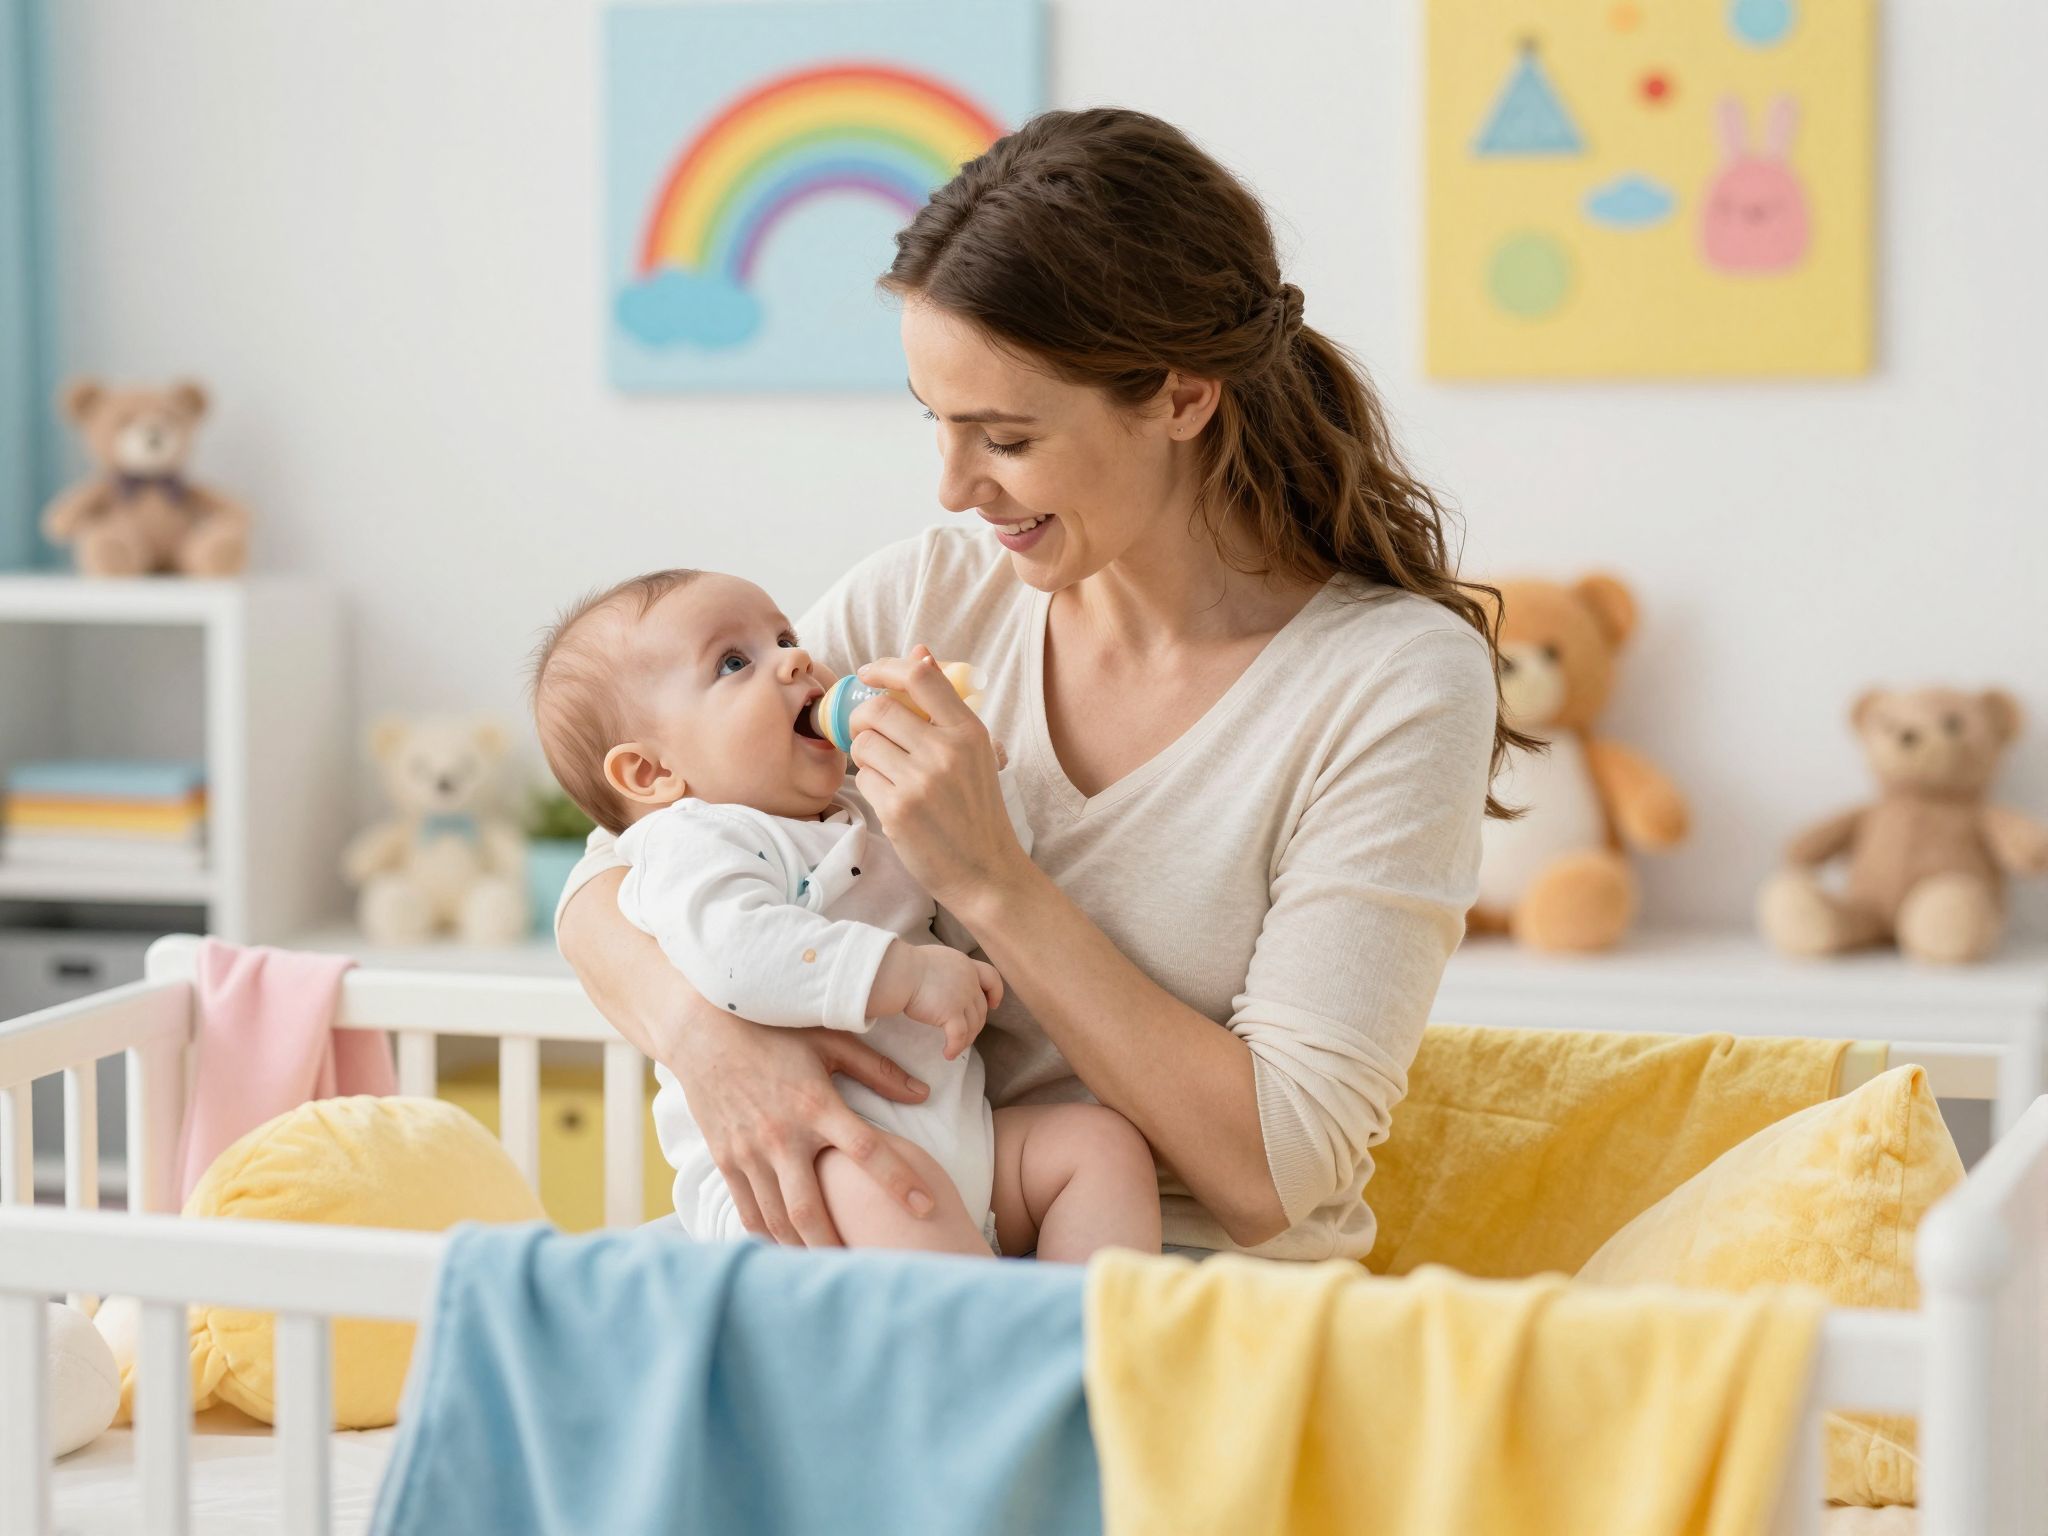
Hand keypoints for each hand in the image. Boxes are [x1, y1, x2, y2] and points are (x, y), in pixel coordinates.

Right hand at [557, 872, 941, 1247]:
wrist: (702, 1032)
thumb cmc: (775, 1032)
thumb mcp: (829, 1041)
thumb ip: (877, 1070)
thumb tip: (923, 1093)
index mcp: (815, 1104)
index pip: (866, 1151)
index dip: (898, 1181)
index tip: (926, 1208)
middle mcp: (781, 1136)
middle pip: (811, 1209)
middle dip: (838, 1246)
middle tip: (868, 1269)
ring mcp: (749, 1153)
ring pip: (778, 1219)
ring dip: (804, 1250)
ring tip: (831, 1270)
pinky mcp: (726, 1160)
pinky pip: (748, 1212)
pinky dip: (770, 1238)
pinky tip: (790, 1253)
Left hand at [850, 645, 1028, 916]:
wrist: (986, 871)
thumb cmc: (976, 810)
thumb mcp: (973, 753)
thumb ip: (944, 706)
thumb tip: (919, 651)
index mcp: (969, 731)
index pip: (920, 676)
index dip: (885, 667)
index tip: (868, 673)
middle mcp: (946, 750)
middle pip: (878, 709)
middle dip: (862, 719)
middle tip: (868, 733)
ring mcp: (921, 780)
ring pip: (863, 742)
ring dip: (864, 753)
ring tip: (884, 770)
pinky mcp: (898, 809)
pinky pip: (863, 777)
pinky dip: (869, 784)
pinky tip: (890, 797)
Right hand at [902, 947, 1002, 1059]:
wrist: (900, 972)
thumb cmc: (908, 965)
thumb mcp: (936, 960)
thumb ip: (947, 972)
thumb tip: (941, 984)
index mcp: (965, 965)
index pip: (991, 977)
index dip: (996, 992)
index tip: (993, 1004)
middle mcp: (969, 981)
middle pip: (981, 1008)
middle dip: (976, 1023)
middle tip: (966, 1033)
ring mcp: (962, 998)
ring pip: (973, 1025)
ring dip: (966, 1039)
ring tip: (956, 1047)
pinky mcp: (952, 1014)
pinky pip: (959, 1036)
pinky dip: (955, 1047)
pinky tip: (947, 1054)